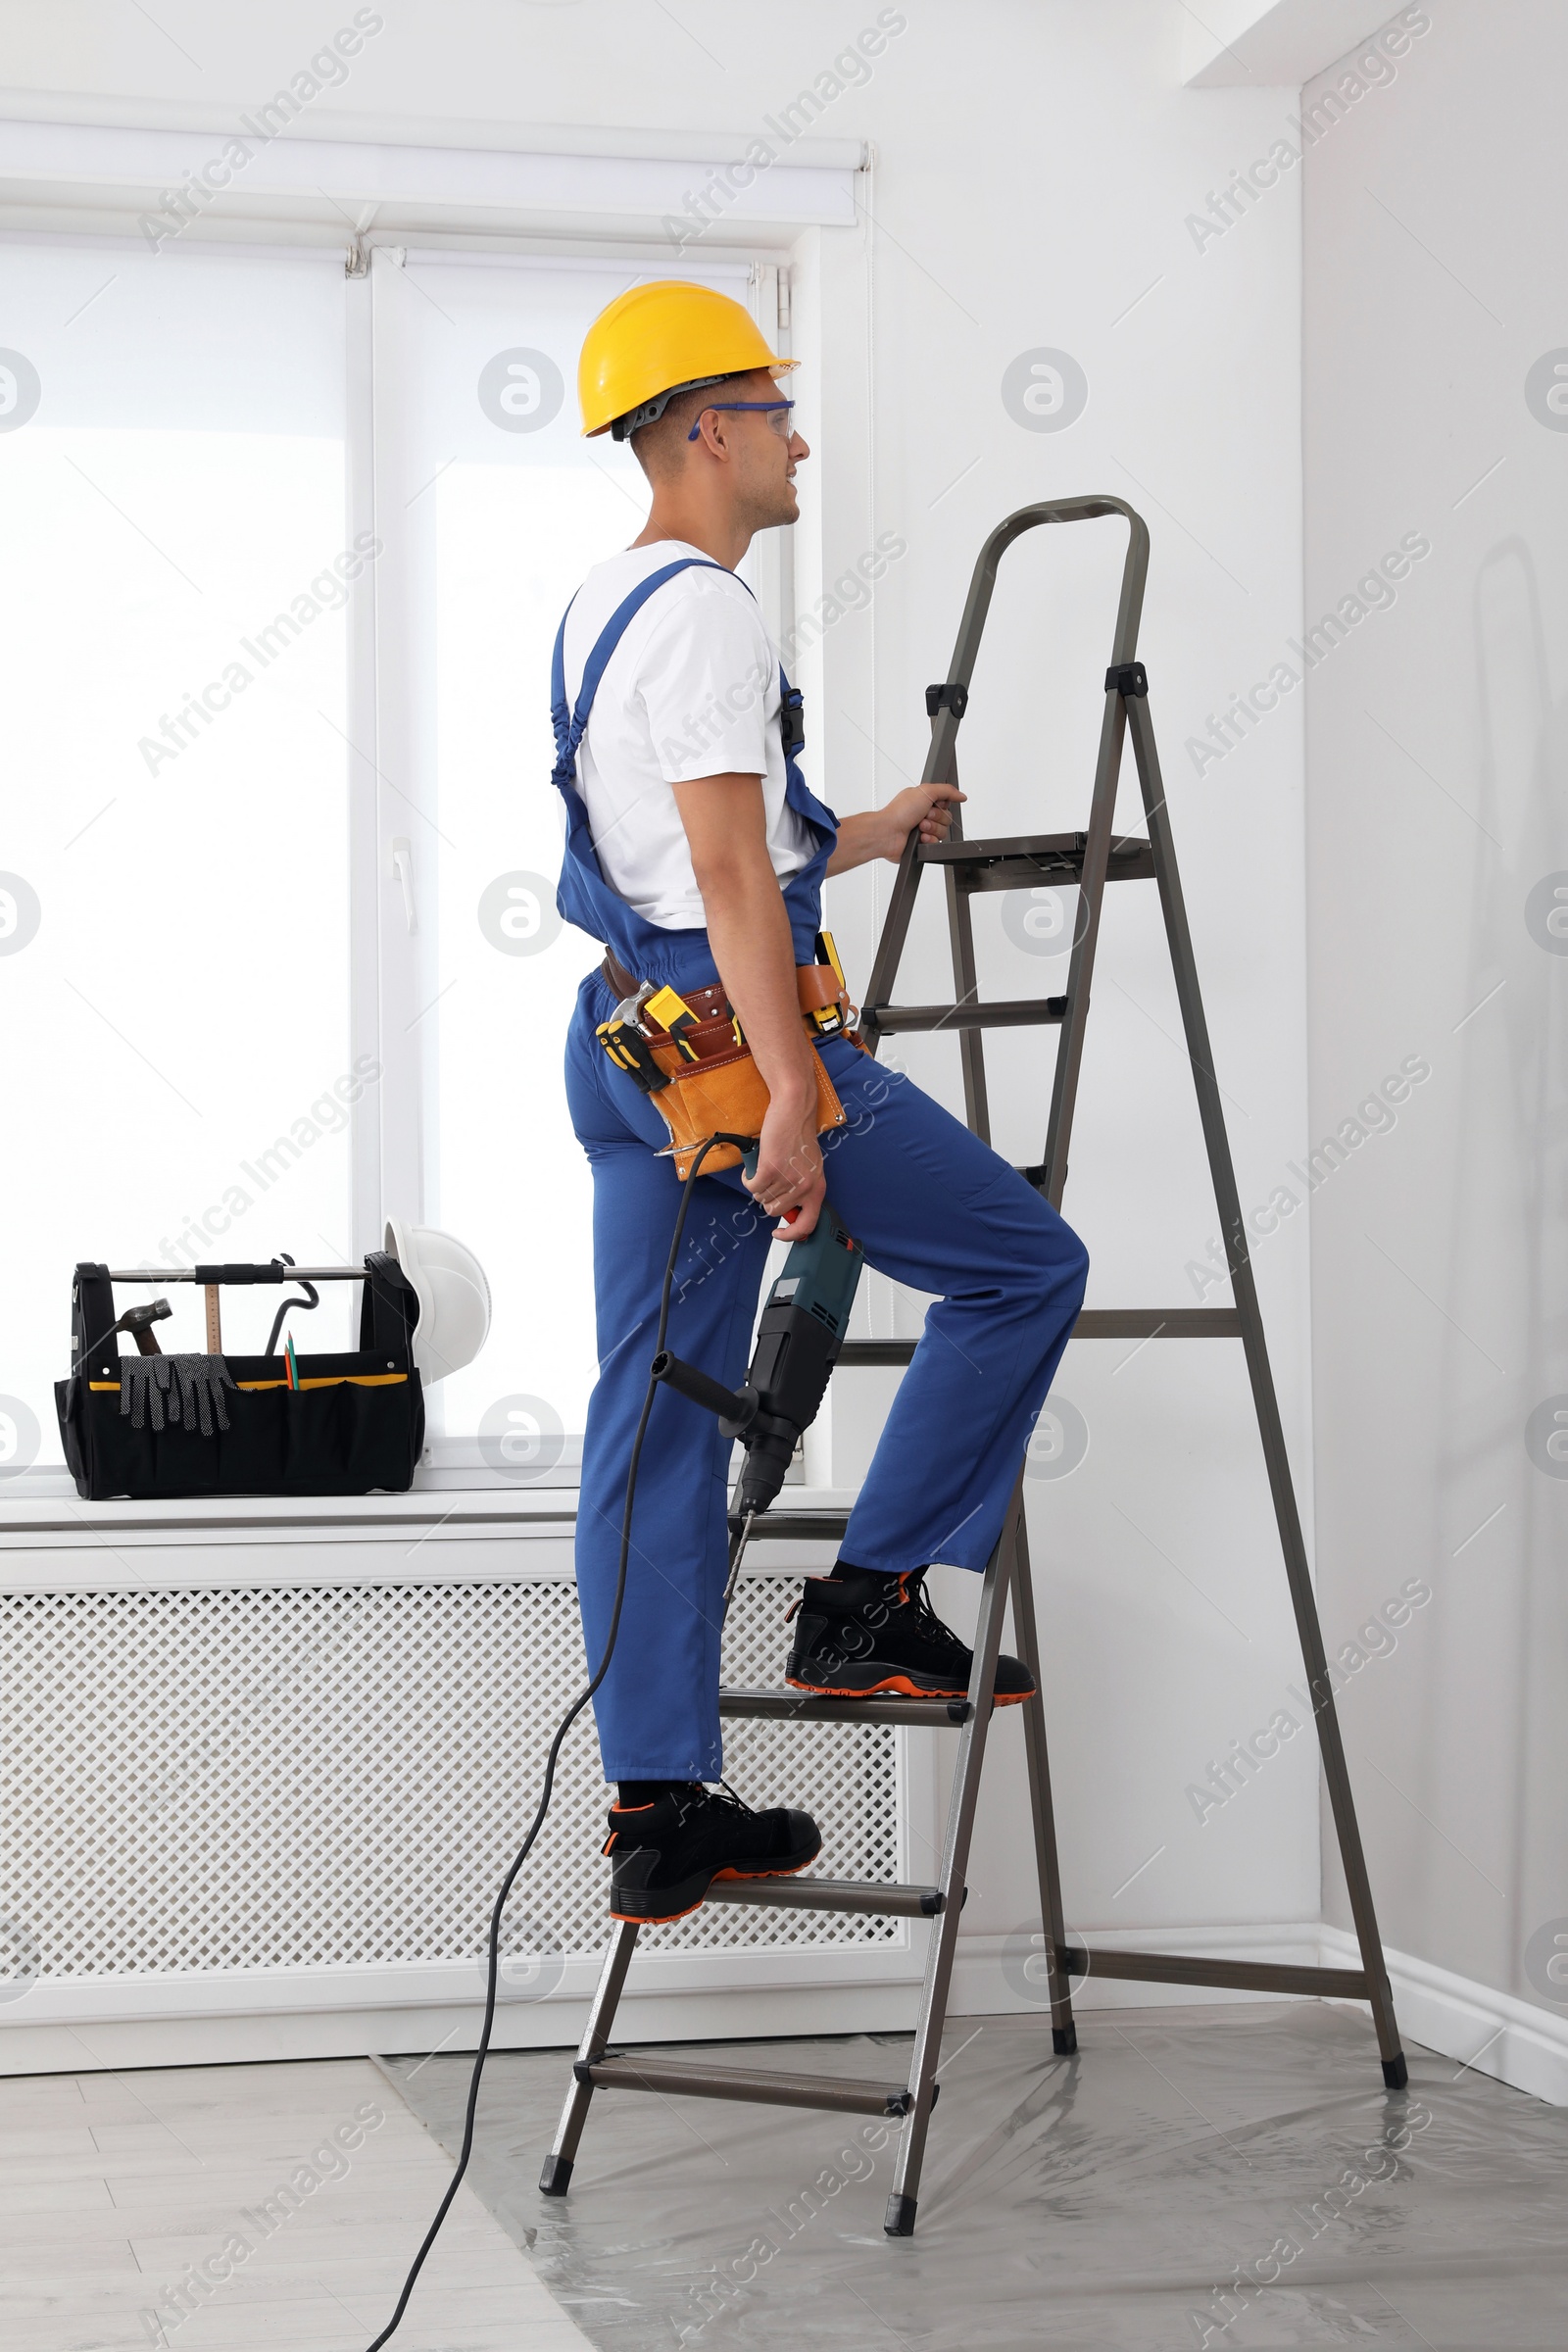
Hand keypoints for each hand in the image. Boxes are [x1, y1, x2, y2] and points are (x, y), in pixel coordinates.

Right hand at [743, 1088, 824, 1236]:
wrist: (794, 1110)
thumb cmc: (800, 1135)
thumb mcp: (810, 1167)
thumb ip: (803, 1188)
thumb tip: (789, 1208)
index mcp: (817, 1188)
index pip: (808, 1224)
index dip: (792, 1235)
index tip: (779, 1233)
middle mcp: (804, 1187)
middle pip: (775, 1211)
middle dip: (767, 1199)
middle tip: (768, 1183)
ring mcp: (787, 1179)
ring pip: (761, 1198)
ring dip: (757, 1185)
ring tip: (762, 1169)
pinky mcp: (770, 1169)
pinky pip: (751, 1186)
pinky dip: (748, 1178)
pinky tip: (753, 1168)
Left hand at [881, 781, 964, 858]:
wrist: (888, 833)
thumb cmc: (899, 812)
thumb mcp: (926, 791)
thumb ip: (947, 790)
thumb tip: (961, 795)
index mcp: (923, 801)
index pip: (946, 803)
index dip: (942, 805)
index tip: (933, 804)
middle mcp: (923, 815)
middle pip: (947, 818)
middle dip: (937, 818)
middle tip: (923, 816)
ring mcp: (922, 830)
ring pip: (943, 832)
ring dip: (932, 829)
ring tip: (919, 827)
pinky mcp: (921, 844)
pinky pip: (936, 843)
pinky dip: (928, 840)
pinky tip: (919, 837)